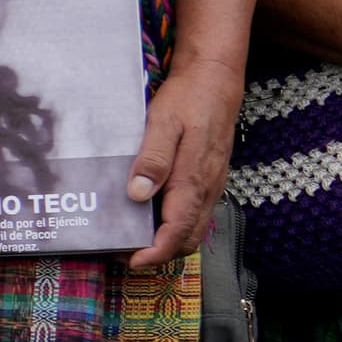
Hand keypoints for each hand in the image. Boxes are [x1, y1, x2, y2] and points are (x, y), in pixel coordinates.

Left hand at [120, 57, 241, 268]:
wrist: (216, 80)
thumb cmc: (188, 99)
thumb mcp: (164, 123)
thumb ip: (153, 159)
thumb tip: (138, 195)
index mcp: (193, 179)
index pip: (177, 231)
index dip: (155, 252)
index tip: (132, 262)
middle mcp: (207, 188)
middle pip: (187, 237)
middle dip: (159, 253)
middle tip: (124, 252)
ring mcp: (211, 184)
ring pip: (193, 227)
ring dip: (167, 240)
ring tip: (133, 237)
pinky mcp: (210, 177)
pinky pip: (195, 211)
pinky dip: (175, 224)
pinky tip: (150, 214)